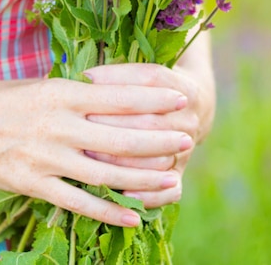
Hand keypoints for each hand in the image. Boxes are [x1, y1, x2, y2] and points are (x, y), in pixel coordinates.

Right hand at [0, 77, 193, 226]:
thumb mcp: (36, 85)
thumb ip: (72, 93)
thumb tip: (105, 94)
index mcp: (61, 93)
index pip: (117, 96)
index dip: (152, 97)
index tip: (178, 97)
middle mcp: (58, 125)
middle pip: (120, 136)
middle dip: (158, 138)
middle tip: (187, 137)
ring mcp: (46, 158)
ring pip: (106, 171)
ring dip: (143, 176)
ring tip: (172, 176)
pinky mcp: (33, 185)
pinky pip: (78, 202)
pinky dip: (108, 210)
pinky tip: (133, 215)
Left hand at [83, 37, 215, 207]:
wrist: (186, 108)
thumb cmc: (148, 89)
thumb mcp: (139, 75)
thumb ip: (116, 76)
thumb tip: (82, 78)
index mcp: (180, 86)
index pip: (150, 80)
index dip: (117, 79)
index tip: (85, 82)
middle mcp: (188, 117)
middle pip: (150, 122)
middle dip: (113, 125)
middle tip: (81, 127)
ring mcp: (187, 148)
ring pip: (156, 158)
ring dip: (123, 160)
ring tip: (90, 158)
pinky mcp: (180, 175)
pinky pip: (169, 190)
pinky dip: (147, 194)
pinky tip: (122, 194)